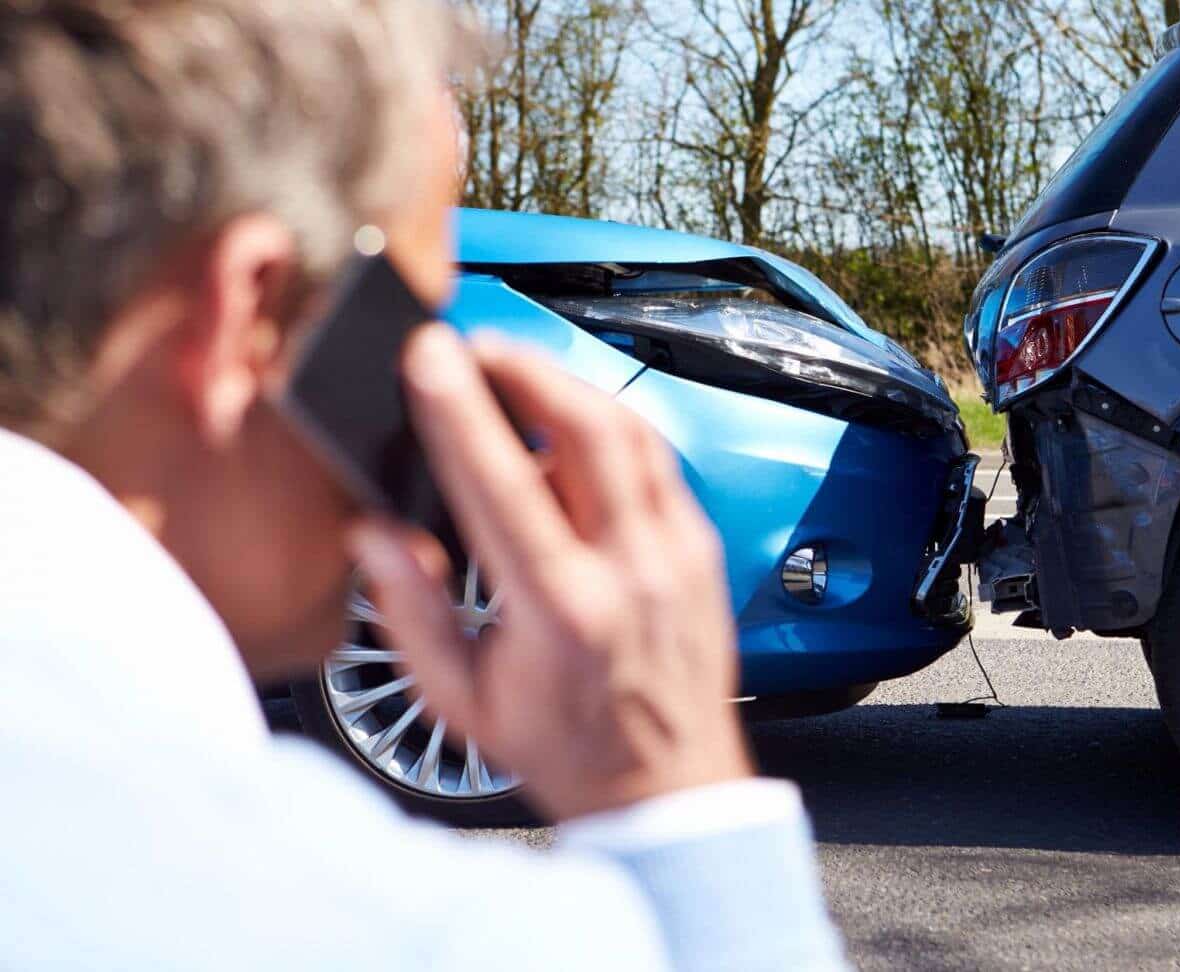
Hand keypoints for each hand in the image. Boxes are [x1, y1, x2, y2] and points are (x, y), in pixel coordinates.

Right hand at [349, 324, 752, 821]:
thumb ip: (411, 612)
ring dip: (569, 386)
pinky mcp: (702, 548)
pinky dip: (610, 428)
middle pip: (587, 428)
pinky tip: (571, 427)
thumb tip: (374, 533)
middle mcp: (631, 571)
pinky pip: (658, 461)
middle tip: (475, 346)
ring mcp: (678, 554)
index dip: (461, 409)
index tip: (429, 356)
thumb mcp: (462, 701)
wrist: (668, 788)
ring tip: (516, 372)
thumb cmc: (566, 749)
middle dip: (525, 366)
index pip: (505, 482)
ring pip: (632, 432)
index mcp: (562, 611)